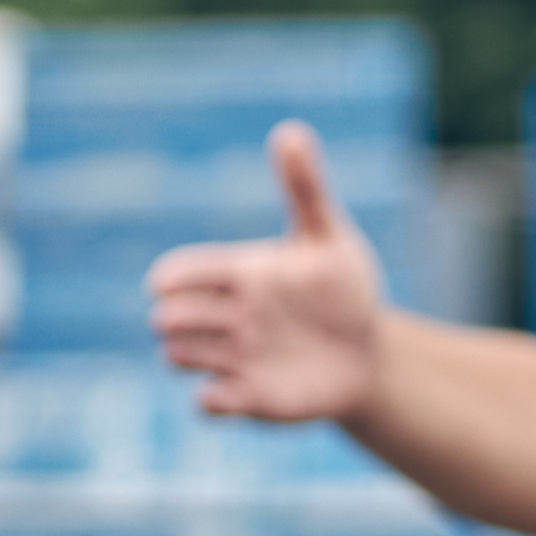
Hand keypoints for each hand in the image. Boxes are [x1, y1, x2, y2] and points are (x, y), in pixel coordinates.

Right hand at [148, 121, 389, 424]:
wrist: (368, 351)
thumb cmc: (343, 288)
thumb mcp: (329, 236)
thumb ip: (305, 188)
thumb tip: (289, 130)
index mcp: (236, 274)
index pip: (177, 272)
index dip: (170, 276)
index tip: (175, 282)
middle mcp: (225, 317)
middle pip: (167, 318)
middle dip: (178, 318)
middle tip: (229, 317)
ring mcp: (232, 359)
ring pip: (177, 357)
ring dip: (191, 354)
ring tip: (237, 349)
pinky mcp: (247, 399)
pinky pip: (207, 405)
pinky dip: (213, 400)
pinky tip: (237, 391)